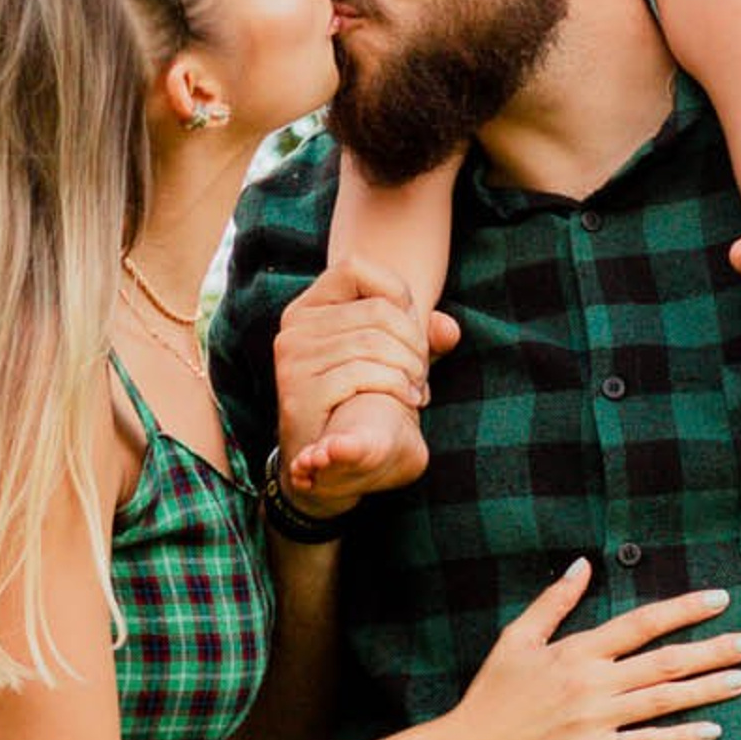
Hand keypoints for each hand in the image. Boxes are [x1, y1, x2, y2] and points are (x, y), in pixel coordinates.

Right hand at [274, 258, 457, 517]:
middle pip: (377, 311)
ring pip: (373, 343)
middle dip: (414, 344)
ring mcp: (292, 358)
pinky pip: (360, 374)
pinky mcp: (298, 392)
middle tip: (422, 375)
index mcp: (310, 306)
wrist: (327, 472)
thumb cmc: (361, 406)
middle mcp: (295, 325)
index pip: (355, 267)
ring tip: (417, 391)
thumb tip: (448, 328)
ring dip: (409, 369)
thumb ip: (421, 339)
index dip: (396, 294)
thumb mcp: (393, 364)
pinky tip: (407, 401)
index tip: (411, 332)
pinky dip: (395, 387)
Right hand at [444, 562, 740, 739]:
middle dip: (714, 649)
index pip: (642, 622)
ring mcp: (597, 720)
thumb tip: (584, 564)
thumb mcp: (517, 638)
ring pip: (665, 700)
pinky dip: (680, 737)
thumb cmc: (492, 694)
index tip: (720, 599)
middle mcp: (594, 681)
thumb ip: (554, 602)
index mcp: (578, 649)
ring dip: (708, 688)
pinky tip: (712, 730)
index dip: (684, 610)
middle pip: (665, 661)